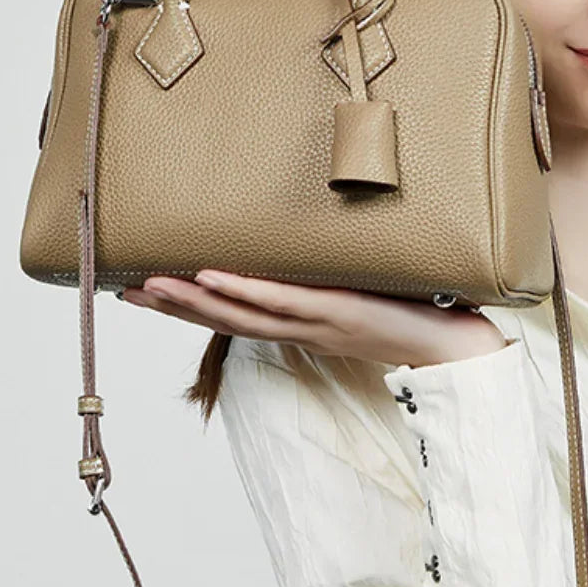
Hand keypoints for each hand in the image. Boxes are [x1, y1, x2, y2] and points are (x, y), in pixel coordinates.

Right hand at [120, 270, 508, 367]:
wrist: (463, 349)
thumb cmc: (417, 316)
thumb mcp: (365, 291)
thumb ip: (335, 273)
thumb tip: (315, 237)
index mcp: (303, 325)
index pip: (235, 315)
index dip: (189, 307)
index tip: (149, 292)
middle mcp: (300, 329)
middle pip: (223, 319)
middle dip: (172, 308)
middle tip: (124, 292)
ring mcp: (316, 322)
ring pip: (241, 314)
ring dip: (192, 302)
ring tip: (147, 287)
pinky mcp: (339, 312)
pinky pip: (282, 302)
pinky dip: (244, 290)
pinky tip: (211, 277)